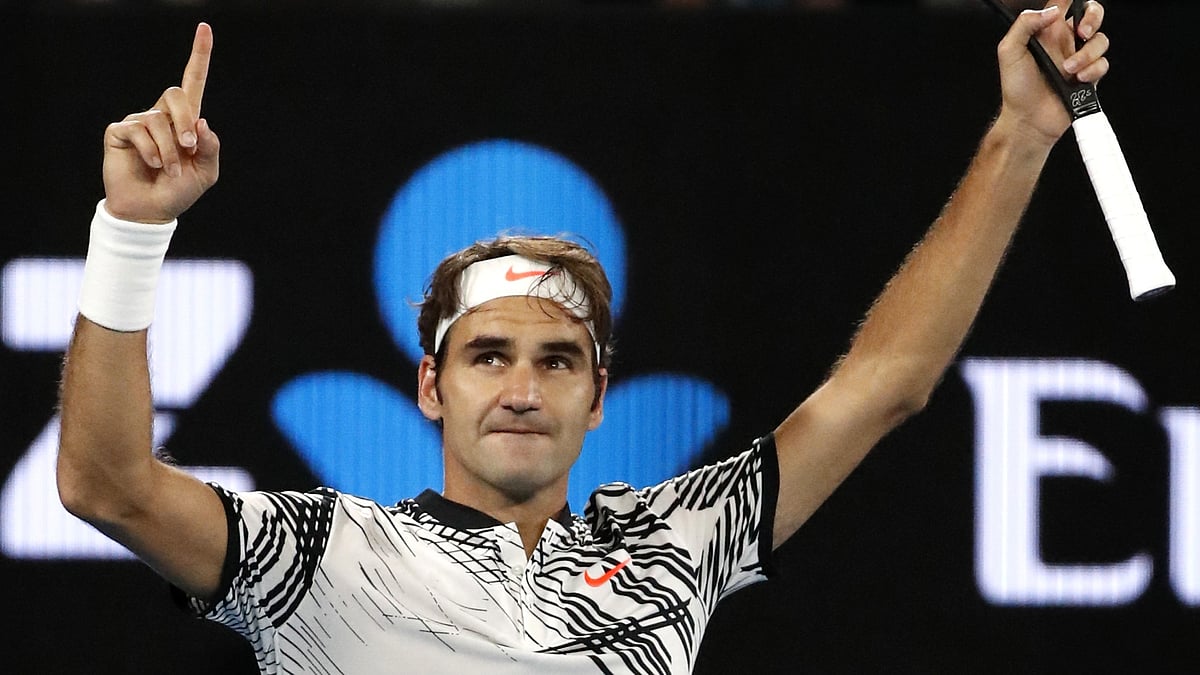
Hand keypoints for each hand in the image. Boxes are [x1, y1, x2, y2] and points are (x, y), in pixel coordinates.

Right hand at [102, 23, 219, 223]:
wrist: (151, 211)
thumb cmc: (179, 191)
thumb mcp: (205, 172)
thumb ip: (210, 147)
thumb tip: (201, 122)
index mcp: (186, 121)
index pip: (194, 82)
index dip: (199, 55)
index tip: (204, 28)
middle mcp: (162, 115)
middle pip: (176, 94)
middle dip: (185, 121)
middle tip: (189, 147)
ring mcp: (139, 121)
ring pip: (158, 120)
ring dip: (170, 150)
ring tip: (170, 170)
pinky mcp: (120, 131)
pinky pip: (139, 131)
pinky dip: (151, 151)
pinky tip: (153, 165)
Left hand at [995, 0, 1109, 146]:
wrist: (1029, 119)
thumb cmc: (1016, 88)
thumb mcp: (1009, 51)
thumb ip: (1025, 24)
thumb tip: (1050, 11)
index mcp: (1046, 31)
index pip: (1063, 3)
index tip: (1072, 4)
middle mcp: (1064, 42)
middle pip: (1092, 13)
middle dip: (1094, 17)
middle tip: (1082, 32)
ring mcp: (1078, 58)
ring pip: (1100, 40)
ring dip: (1087, 54)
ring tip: (1068, 70)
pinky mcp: (1089, 75)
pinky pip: (1103, 63)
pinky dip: (1092, 70)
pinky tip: (1077, 79)